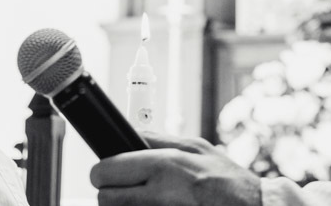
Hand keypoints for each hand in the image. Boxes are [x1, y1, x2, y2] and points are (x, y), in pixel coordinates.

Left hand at [90, 132, 261, 205]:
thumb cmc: (228, 181)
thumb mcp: (197, 147)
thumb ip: (160, 139)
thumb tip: (130, 130)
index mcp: (164, 165)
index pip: (107, 170)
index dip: (103, 172)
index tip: (107, 172)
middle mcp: (159, 194)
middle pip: (104, 198)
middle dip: (109, 192)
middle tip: (122, 188)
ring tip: (142, 199)